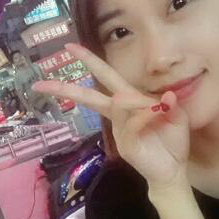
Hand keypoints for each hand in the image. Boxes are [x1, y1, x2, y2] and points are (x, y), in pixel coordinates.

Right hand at [32, 44, 189, 191]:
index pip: (106, 77)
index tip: (70, 46)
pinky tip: (158, 112)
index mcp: (128, 103)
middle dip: (67, 87)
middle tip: (42, 80)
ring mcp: (119, 131)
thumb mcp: (176, 116)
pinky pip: (131, 123)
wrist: (174, 171)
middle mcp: (118, 115)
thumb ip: (170, 103)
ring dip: (137, 100)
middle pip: (90, 96)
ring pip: (117, 104)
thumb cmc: (172, 142)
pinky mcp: (126, 145)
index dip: (90, 61)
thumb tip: (166, 95)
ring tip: (160, 107)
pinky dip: (145, 114)